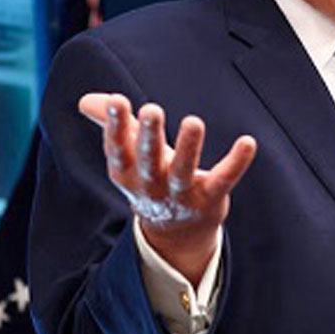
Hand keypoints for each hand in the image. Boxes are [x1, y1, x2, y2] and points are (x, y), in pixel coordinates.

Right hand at [78, 93, 256, 285]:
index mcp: (128, 173)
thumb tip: (86, 100)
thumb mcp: (130, 158)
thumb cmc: (152, 181)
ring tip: (194, 122)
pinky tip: (248, 142)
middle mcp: (152, 186)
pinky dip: (236, 163)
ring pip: (184, 172)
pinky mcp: (210, 199)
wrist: (176, 233)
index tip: (118, 100)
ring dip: (189, 148)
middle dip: (148, 136)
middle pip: (148, 161)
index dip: (115, 127)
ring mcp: (182, 195)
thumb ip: (114, 126)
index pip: (118, 149)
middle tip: (151, 109)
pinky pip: (224, 180)